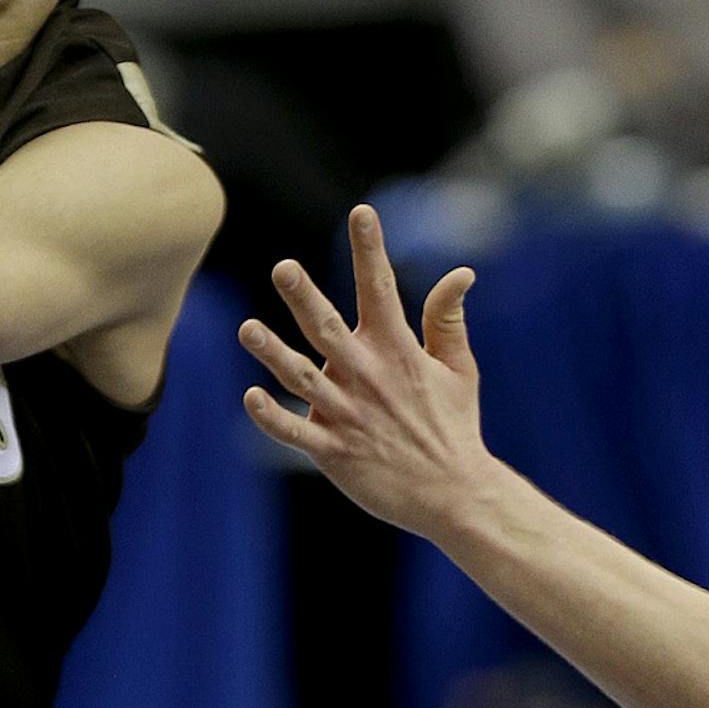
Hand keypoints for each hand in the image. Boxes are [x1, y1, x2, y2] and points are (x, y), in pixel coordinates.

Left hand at [238, 205, 493, 540]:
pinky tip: (250, 396)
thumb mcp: (458, 369)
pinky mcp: (334, 451)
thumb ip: (447, 319)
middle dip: (305, 298)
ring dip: (273, 354)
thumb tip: (461, 271)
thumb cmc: (452, 425)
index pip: (382, 290)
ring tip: (247, 329)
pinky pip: (295, 432)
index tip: (362, 212)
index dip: (371, 250)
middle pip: (329, 330)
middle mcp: (368, 377)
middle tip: (282, 267)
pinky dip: (272, 417)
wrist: (456, 495)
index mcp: (398, 351)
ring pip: (302, 378)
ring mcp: (349, 414)